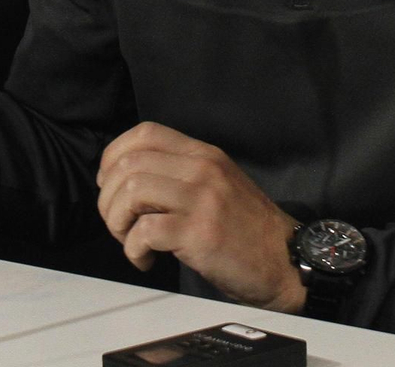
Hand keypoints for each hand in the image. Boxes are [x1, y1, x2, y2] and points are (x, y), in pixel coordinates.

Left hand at [96, 122, 304, 312]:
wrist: (285, 261)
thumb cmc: (247, 229)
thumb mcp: (216, 185)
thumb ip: (179, 174)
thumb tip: (127, 181)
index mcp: (204, 154)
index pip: (144, 133)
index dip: (114, 156)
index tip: (110, 185)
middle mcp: (202, 169)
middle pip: (129, 164)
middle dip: (109, 198)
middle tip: (119, 224)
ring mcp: (202, 200)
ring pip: (132, 192)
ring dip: (117, 222)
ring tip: (130, 240)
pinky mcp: (200, 234)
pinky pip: (145, 231)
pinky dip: (133, 249)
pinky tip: (145, 260)